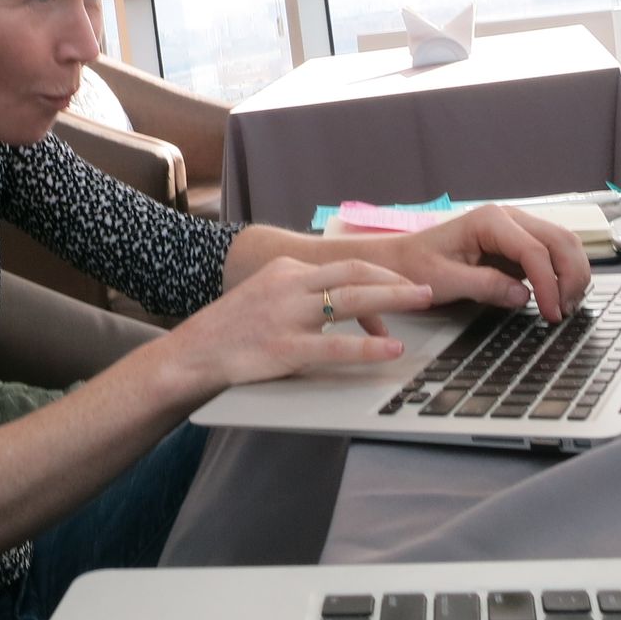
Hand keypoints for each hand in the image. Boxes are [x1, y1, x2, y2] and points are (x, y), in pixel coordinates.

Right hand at [170, 255, 436, 392]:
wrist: (191, 353)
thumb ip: (306, 296)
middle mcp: (288, 285)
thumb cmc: (233, 330)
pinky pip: (335, 345)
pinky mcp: (283, 348)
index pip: (343, 267)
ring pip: (350, 301)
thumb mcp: (268, 296)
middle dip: (395, 280)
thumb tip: (351, 310)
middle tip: (429, 287)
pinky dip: (368, 346)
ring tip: (425, 302)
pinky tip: (392, 349)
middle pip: (354, 274)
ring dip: (393, 300)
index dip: (379, 277)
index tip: (405, 285)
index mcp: (286, 269)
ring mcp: (286, 316)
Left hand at [382, 207, 590, 321]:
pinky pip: (553, 255)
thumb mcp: (444, 281)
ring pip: (564, 244)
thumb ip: (484, 286)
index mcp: (489, 221)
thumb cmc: (415, 266)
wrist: (400, 260)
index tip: (551, 313)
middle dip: (571, 277)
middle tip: (564, 312)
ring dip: (572, 275)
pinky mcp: (518, 245)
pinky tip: (558, 299)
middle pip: (561, 241)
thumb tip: (524, 295)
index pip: (535, 250)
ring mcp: (516, 229)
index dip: (549, 283)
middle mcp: (508, 218)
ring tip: (564, 308)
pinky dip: (563, 275)